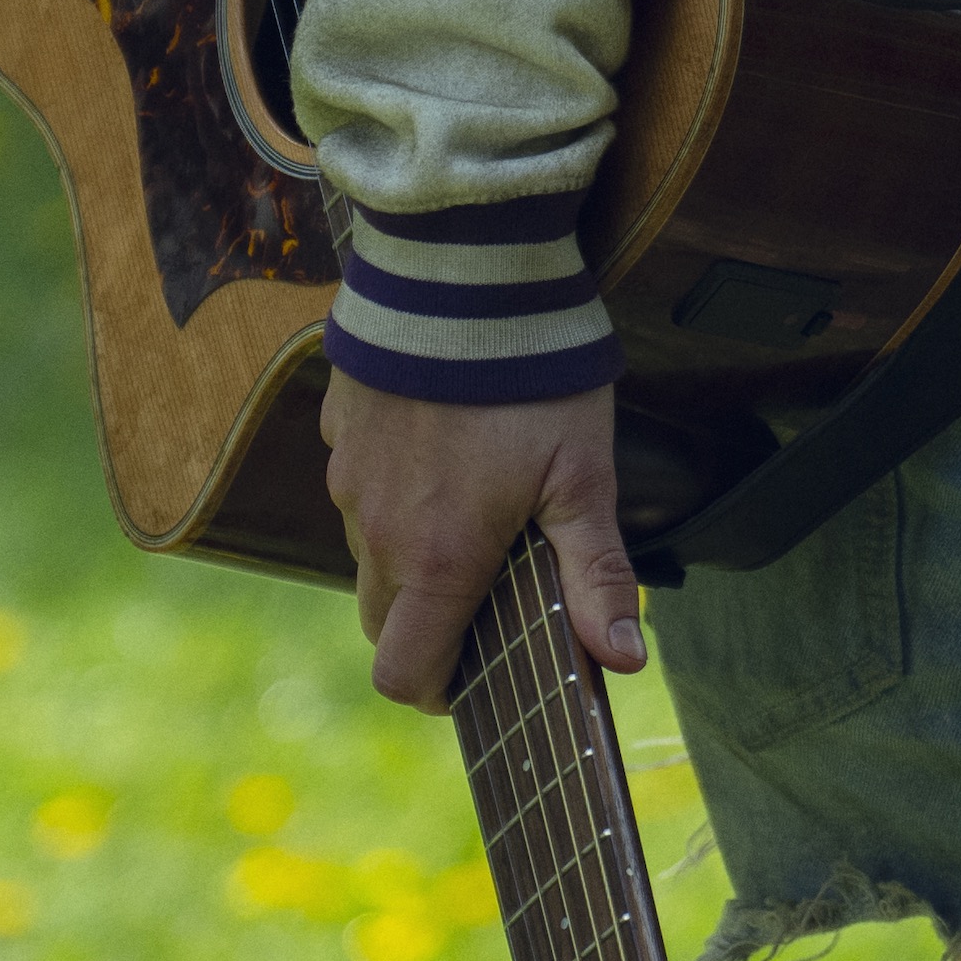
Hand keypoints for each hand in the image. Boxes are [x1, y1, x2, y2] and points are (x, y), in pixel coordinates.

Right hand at [320, 370, 644, 709]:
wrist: (462, 268)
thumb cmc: (532, 377)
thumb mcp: (583, 476)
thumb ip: (597, 574)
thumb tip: (623, 660)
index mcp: (437, 558)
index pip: (404, 673)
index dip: (439, 692)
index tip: (477, 677)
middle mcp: (377, 530)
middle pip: (382, 621)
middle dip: (427, 627)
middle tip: (487, 592)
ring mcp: (348, 478)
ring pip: (368, 553)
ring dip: (410, 555)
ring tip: (474, 507)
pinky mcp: (338, 428)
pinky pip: (357, 488)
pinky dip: (392, 492)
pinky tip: (443, 449)